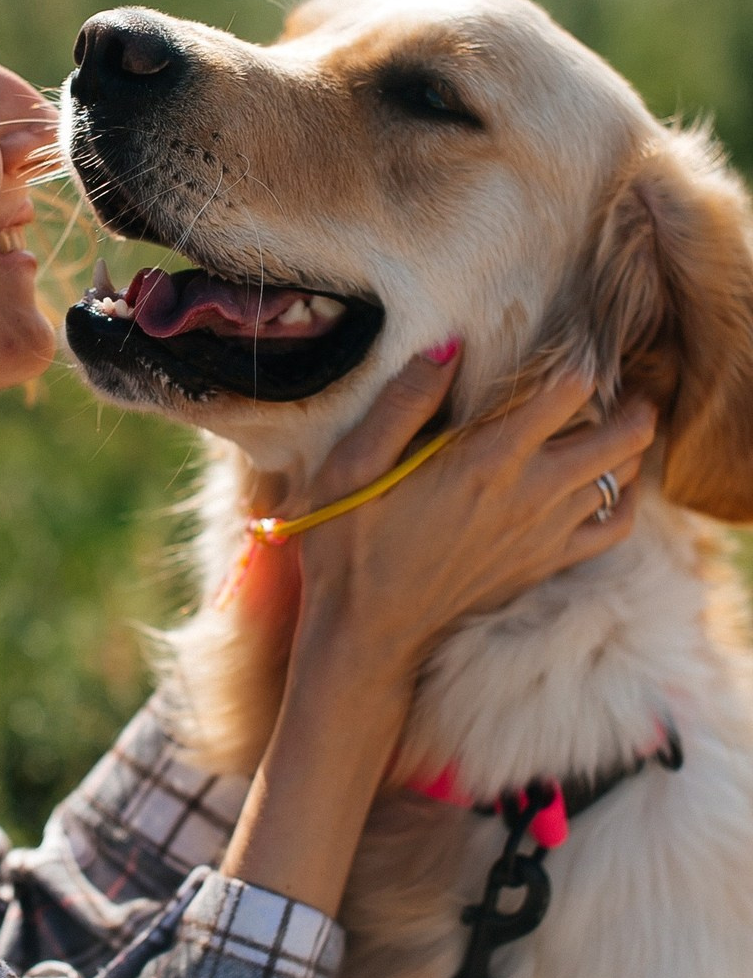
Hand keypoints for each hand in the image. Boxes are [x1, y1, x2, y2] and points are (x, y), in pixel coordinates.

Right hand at [221, 349, 656, 917]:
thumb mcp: (352, 464)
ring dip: (626, 442)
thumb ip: (403, 403)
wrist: (369, 630)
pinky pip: (615, 525)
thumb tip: (449, 347)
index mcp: (486, 459)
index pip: (569, 391)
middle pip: (623, 433)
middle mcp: (531, 493)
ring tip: (606, 422)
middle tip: (604, 385)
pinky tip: (604, 482)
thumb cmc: (351, 542)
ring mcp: (546, 532)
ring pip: (625, 474)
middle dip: (627, 399)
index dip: (575, 362)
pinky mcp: (546, 564)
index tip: (561, 352)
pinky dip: (624, 497)